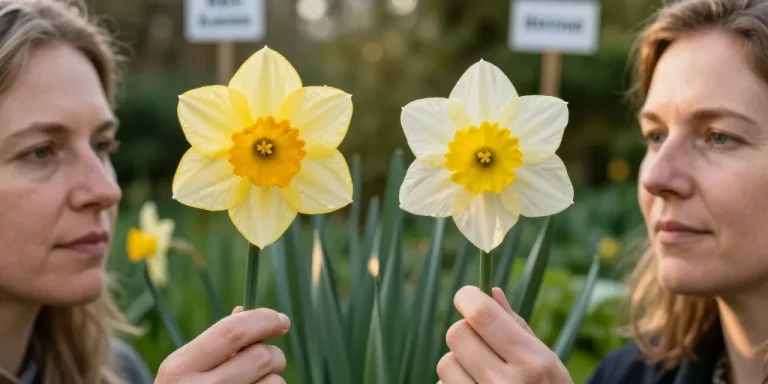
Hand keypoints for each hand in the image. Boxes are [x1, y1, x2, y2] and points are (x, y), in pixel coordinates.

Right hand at [156, 306, 289, 382]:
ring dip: (272, 379)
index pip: (232, 332)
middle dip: (273, 353)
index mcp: (180, 369)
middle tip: (267, 358)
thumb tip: (246, 311)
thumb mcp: (185, 369)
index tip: (282, 320)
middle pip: (261, 356)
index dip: (263, 320)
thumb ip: (215, 342)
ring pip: (275, 383)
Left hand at [437, 286, 572, 383]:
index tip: (468, 298)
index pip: (481, 314)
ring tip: (482, 374)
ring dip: (458, 363)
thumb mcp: (547, 361)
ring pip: (445, 363)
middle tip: (482, 342)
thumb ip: (516, 327)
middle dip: (466, 332)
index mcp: (532, 363)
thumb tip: (490, 292)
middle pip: (457, 334)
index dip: (468, 298)